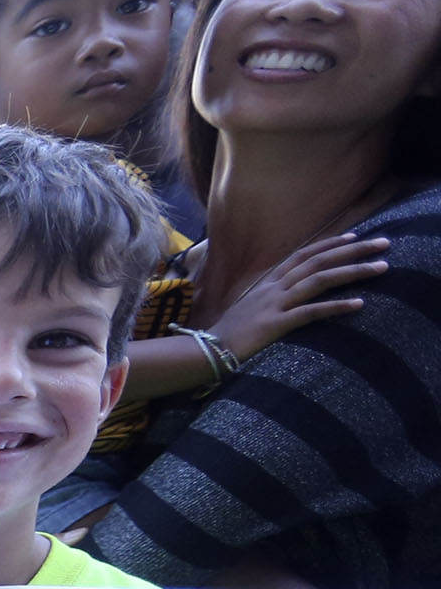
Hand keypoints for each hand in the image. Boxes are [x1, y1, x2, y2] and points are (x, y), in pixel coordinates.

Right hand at [200, 233, 387, 361]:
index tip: (355, 237)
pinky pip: (311, 312)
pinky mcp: (275, 325)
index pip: (303, 255)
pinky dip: (336, 306)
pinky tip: (359, 304)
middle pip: (318, 261)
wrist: (205, 351)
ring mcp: (275, 305)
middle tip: (383, 244)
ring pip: (319, 280)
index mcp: (267, 284)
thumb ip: (269, 301)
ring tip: (381, 267)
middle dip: (353, 250)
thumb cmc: (227, 335)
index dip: (330, 244)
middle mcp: (273, 288)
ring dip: (353, 272)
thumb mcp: (249, 311)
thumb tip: (286, 298)